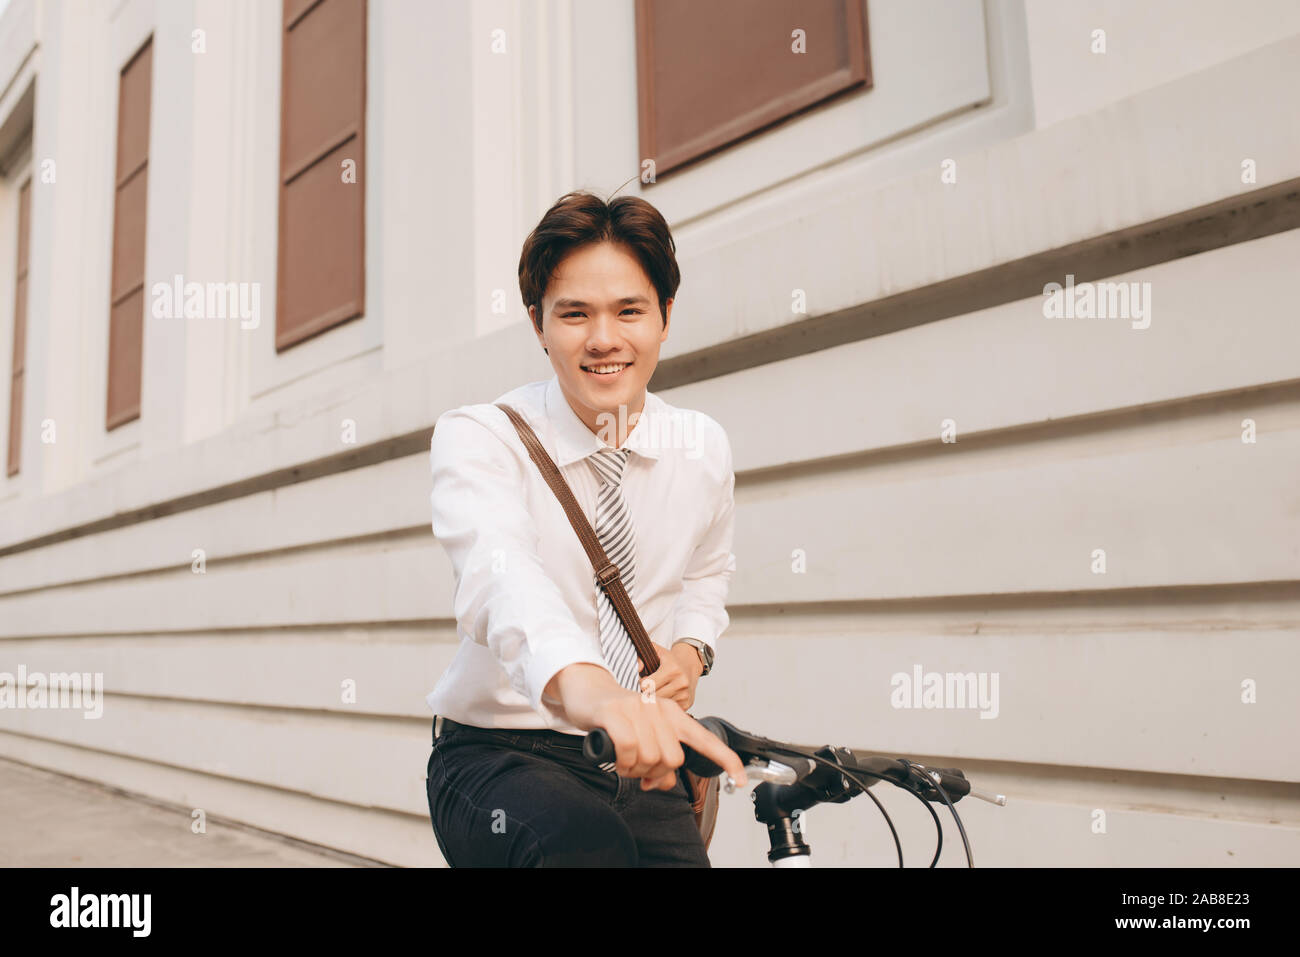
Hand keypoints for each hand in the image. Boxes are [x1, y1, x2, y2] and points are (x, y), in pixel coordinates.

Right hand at [547, 663, 745, 790]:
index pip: (705, 740)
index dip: (726, 761)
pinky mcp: (616, 713)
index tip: (740, 780)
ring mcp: (638, 709)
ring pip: (650, 758)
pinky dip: (621, 762)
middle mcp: (660, 709)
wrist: (588, 692)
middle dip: (653, 772)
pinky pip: (629, 751)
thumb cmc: (618, 719)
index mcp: (673, 714)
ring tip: (622, 759)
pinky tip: (615, 755)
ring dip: (633, 769)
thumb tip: (664, 784)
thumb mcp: (645, 736)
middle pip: (672, 760)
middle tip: (636, 768)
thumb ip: (660, 758)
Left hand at [639, 642, 701, 709]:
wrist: (689, 665)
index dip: (642, 683)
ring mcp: (684, 694)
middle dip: (647, 693)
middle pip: (653, 696)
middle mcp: (681, 682)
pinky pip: (668, 709)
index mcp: (672, 669)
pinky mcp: (687, 703)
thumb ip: (641, 655)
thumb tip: (638, 668)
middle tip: (649, 687)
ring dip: (655, 699)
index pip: (647, 685)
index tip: (644, 680)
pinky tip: (665, 695)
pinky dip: (664, 704)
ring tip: (657, 691)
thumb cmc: (669, 660)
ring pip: (660, 704)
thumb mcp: (656, 652)